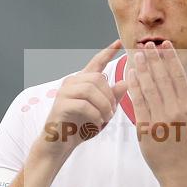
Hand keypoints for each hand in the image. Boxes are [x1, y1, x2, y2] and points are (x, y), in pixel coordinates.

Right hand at [34, 39, 127, 158]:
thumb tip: (126, 82)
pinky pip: (84, 105)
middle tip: (112, 112)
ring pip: (91, 90)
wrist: (61, 144)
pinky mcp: (61, 105)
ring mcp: (64, 92)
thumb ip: (113, 98)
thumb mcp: (102, 111)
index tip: (119, 42)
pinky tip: (96, 124)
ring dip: (103, 106)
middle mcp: (72, 83)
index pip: (96, 62)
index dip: (108, 52)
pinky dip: (94, 115)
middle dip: (109, 96)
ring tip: (105, 118)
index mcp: (82, 82)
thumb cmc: (80, 127)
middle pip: (97, 78)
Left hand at [126, 41, 186, 182]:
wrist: (178, 170)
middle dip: (155, 60)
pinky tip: (130, 75)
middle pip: (163, 79)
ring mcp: (160, 120)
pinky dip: (134, 87)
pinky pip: (138, 103)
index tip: (165, 45)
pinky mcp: (145, 128)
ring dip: (143, 70)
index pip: (179, 77)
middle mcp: (175, 111)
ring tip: (138, 55)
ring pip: (149, 88)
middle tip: (147, 45)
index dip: (171, 59)